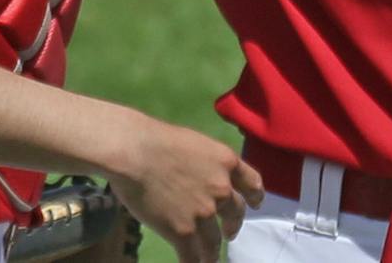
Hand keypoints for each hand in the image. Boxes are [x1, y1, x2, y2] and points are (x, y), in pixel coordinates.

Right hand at [107, 117, 264, 262]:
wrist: (136, 153)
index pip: (252, 182)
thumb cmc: (157, 140)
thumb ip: (207, 164)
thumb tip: (201, 177)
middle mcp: (222, 189)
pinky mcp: (183, 232)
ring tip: (209, 257)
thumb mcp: (196, 144)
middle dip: (233, 225)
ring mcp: (204, 212)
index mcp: (227, 162)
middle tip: (229, 232)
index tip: (255, 204)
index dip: (254, 196)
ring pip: (214, 240)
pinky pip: (192, 255)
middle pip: (236, 213)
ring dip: (212, 251)